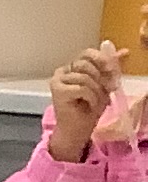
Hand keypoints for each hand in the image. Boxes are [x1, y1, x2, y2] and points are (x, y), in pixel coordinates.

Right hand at [49, 44, 119, 161]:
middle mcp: (62, 72)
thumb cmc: (89, 107)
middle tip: (106, 91)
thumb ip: (111, 68)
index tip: (111, 71)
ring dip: (96, 91)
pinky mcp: (57, 92)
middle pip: (85, 64)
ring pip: (85, 77)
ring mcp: (57, 81)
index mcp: (72, 67)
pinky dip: (91, 98)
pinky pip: (82, 88)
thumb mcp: (104, 84)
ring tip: (95, 101)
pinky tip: (88, 105)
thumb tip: (125, 51)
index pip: (87, 53)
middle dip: (100, 78)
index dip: (101, 59)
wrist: (78, 129)